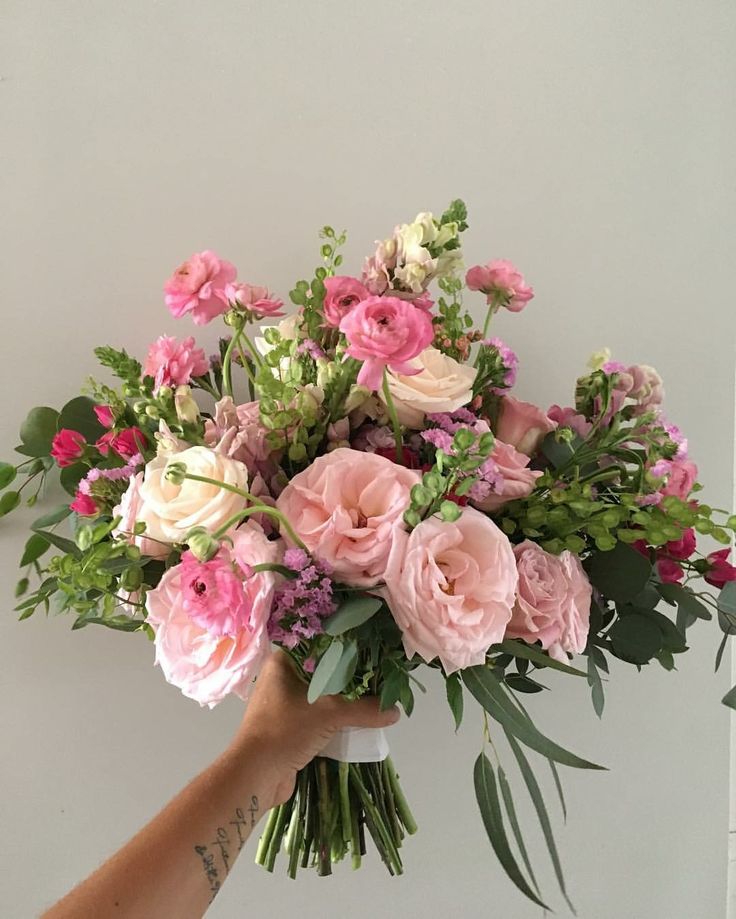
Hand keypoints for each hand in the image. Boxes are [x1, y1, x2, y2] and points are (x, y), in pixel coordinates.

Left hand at [230, 651, 399, 805]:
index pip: (319, 644)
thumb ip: (364, 709)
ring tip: (373, 696)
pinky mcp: (289, 726)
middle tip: (378, 674)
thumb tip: (395, 710)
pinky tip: (357, 719)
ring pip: (321, 695)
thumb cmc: (285, 730)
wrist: (256, 776)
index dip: (345, 645)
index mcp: (282, 662)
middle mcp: (281, 678)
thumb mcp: (330, 713)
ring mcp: (284, 704)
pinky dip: (335, 717)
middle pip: (323, 671)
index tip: (371, 647)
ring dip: (343, 699)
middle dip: (349, 676)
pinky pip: (318, 715)